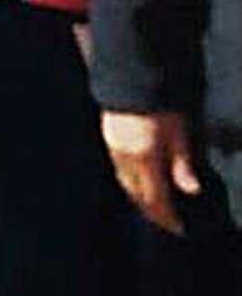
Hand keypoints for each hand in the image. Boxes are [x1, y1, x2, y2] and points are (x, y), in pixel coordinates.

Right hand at [102, 109, 199, 235]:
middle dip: (151, 211)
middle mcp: (125, 155)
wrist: (132, 73)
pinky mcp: (109, 136)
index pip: (155, 198)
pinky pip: (118, 168)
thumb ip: (183, 163)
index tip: (178, 228)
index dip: (167, 217)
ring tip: (152, 203)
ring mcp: (114, 145)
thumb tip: (192, 190)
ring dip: (138, 196)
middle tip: (165, 221)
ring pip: (124, 182)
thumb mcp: (179, 131)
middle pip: (136, 194)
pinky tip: (138, 179)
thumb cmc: (160, 102)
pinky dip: (129, 180)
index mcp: (144, 157)